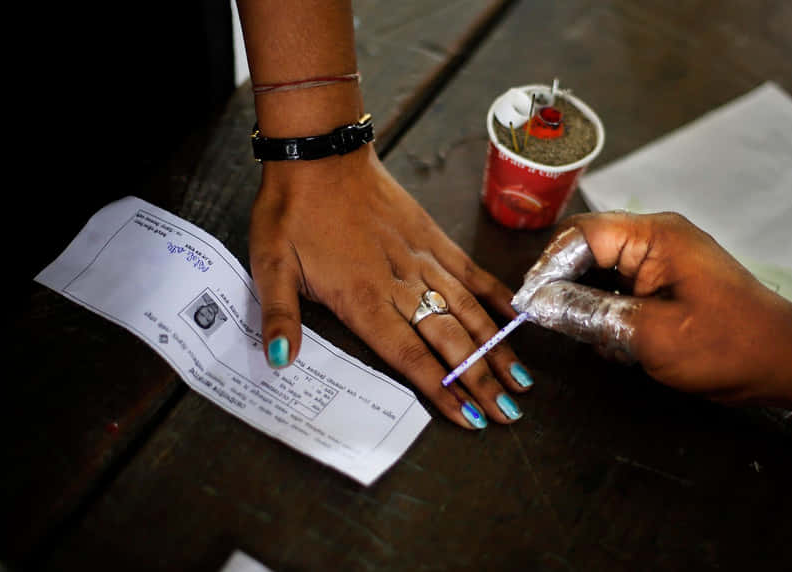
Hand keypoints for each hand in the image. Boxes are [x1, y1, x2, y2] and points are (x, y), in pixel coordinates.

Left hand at [250, 145, 532, 428]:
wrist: (320, 153)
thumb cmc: (291, 211)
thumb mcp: (269, 264)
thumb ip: (280, 316)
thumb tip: (281, 361)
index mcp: (362, 298)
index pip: (410, 356)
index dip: (442, 390)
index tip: (470, 417)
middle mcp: (401, 284)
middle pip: (450, 341)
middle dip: (480, 381)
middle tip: (509, 413)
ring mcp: (422, 260)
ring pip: (468, 311)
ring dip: (496, 348)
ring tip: (521, 379)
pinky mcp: (432, 238)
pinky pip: (469, 272)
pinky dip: (495, 295)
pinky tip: (515, 317)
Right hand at [511, 211, 791, 404]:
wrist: (786, 363)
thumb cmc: (728, 346)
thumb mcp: (648, 335)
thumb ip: (588, 314)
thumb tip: (537, 304)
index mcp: (654, 236)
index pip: (581, 234)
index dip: (549, 266)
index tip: (529, 303)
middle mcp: (654, 238)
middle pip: (586, 249)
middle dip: (566, 287)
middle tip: (554, 323)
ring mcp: (660, 260)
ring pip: (598, 272)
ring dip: (588, 305)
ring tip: (597, 339)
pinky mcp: (664, 282)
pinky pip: (617, 289)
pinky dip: (608, 314)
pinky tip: (618, 343)